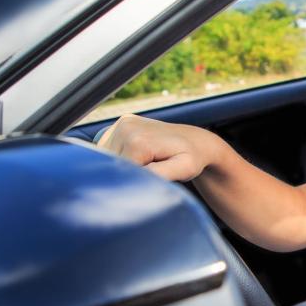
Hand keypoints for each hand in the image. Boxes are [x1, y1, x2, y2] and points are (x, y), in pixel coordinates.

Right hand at [94, 113, 216, 182]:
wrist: (196, 142)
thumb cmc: (192, 158)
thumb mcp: (183, 169)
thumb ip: (158, 174)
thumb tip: (135, 177)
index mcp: (137, 141)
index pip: (120, 174)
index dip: (133, 182)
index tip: (152, 181)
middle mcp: (125, 127)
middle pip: (111, 165)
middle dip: (128, 174)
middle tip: (153, 171)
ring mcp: (120, 124)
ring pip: (108, 159)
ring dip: (123, 167)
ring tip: (148, 163)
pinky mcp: (118, 126)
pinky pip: (109, 151)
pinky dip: (120, 159)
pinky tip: (140, 158)